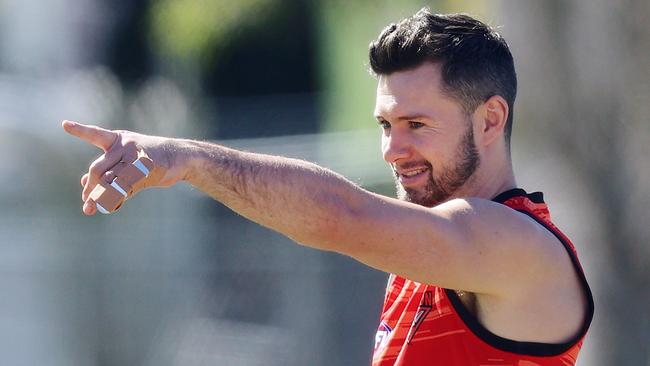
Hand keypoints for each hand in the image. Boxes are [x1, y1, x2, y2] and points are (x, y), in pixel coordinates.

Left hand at [62, 120, 185, 214]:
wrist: (178, 158)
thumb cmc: (149, 157)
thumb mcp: (125, 159)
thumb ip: (105, 169)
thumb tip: (83, 184)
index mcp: (117, 140)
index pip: (95, 135)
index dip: (80, 130)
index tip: (64, 124)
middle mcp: (125, 146)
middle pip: (98, 170)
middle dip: (90, 188)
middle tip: (85, 202)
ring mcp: (136, 158)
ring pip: (110, 183)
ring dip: (99, 198)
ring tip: (90, 208)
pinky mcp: (146, 171)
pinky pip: (125, 190)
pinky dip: (115, 201)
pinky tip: (111, 207)